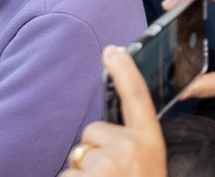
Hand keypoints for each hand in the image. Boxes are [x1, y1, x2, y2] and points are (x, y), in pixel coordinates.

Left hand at [66, 49, 165, 176]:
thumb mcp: (149, 162)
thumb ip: (133, 143)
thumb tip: (105, 133)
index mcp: (149, 140)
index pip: (137, 95)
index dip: (124, 70)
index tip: (113, 51)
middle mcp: (129, 146)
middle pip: (92, 130)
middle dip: (92, 151)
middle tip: (108, 175)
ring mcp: (106, 162)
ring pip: (76, 156)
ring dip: (81, 173)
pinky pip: (65, 175)